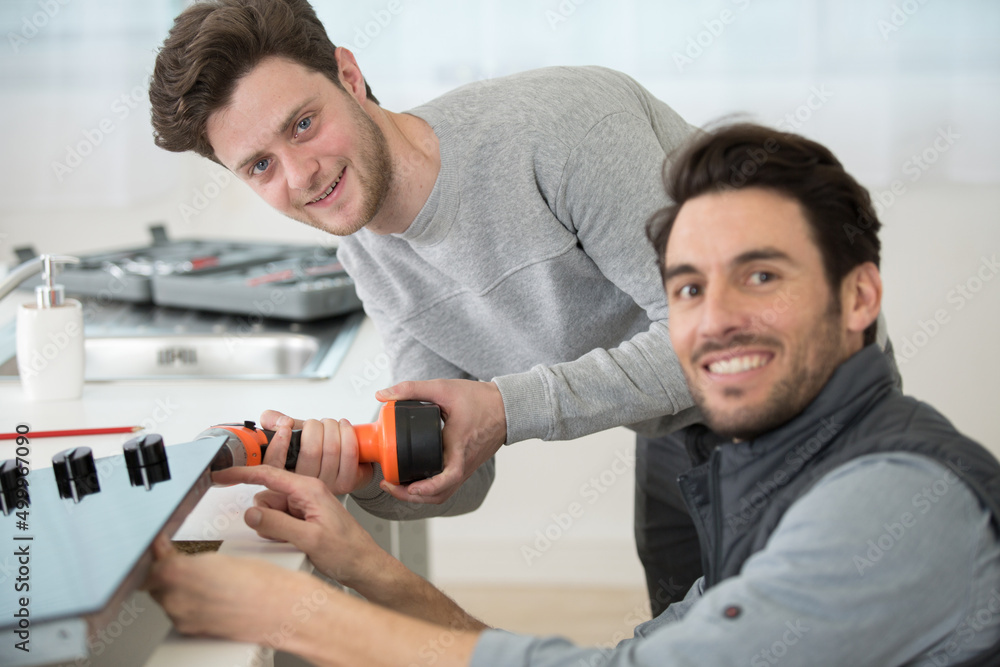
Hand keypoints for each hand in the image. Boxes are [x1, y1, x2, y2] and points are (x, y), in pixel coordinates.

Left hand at [145, 535, 332, 644]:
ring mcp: (184, 620)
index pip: (150, 564)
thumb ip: (183, 558)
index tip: (161, 543)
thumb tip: (166, 556)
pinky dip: (190, 601)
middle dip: (167, 570)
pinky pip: (182, 612)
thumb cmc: (265, 585)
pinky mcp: (195, 632)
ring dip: (178, 587)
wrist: (285, 611)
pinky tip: (211, 591)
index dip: (157, 552)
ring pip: (168, 598)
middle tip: (184, 557)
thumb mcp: (223, 557)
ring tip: (205, 575)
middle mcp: (176, 602)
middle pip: (156, 583)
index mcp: (179, 576)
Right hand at [211, 465, 387, 587]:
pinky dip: (279, 532)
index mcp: (309, 489)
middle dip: (265, 517)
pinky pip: (279, 521)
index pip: (267, 474)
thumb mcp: (309, 539)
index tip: (221, 475)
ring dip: (273, 527)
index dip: (241, 474)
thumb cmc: (348, 551)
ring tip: (295, 541)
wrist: (364, 565)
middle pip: (266, 497)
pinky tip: (295, 542)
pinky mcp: (304, 518)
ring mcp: (305, 506)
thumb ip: (277, 524)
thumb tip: (251, 514)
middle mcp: (306, 493)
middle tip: (284, 535)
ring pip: (270, 511)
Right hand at [259, 410, 373, 494]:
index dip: (278, 445)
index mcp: (285, 473)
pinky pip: (349, 454)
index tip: (286, 427)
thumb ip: (272, 421)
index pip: (274, 464)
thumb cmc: (314, 444)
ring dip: (334, 428)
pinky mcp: (346, 483)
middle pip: (311, 451)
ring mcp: (326, 485)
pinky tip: (345, 428)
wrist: (341, 457)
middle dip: (317, 427)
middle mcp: (304, 484)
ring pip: (332, 449)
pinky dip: (349, 435)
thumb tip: (283, 423)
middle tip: (319, 423)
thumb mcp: (288, 431)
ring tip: (333, 424)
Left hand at [375, 379, 505, 503]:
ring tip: (399, 486)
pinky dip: (431, 489)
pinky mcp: (466, 466)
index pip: (446, 478)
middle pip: (440, 494)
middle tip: (390, 486)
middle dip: (412, 497)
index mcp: (459, 447)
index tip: (408, 486)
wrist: (507, 406)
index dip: (426, 488)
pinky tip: (416, 479)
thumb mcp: (443, 388)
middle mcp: (464, 463)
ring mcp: (466, 468)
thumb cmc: (480, 399)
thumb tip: (381, 395)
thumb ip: (411, 389)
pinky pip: (448, 486)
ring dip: (421, 496)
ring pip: (444, 493)